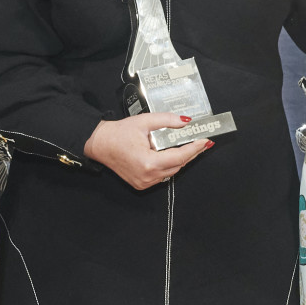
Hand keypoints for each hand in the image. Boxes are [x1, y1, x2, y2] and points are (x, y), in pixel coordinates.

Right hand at [83, 113, 211, 189]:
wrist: (100, 144)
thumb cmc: (119, 133)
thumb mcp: (144, 121)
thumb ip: (166, 120)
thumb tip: (186, 121)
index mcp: (148, 162)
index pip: (179, 156)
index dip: (194, 149)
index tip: (205, 141)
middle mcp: (148, 176)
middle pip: (178, 165)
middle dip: (191, 153)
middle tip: (201, 142)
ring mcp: (144, 183)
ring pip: (171, 171)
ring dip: (180, 159)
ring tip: (189, 145)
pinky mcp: (141, 184)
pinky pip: (162, 175)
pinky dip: (169, 164)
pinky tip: (171, 153)